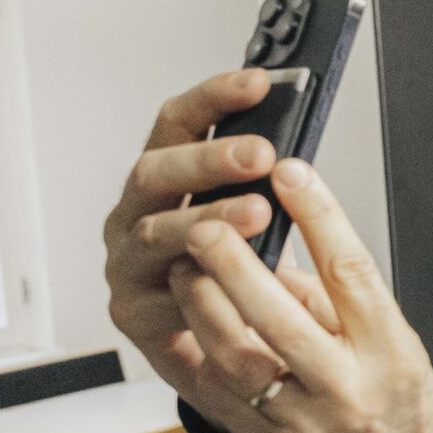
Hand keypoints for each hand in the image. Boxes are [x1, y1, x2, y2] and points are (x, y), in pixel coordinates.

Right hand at [103, 69, 282, 406]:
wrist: (218, 349)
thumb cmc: (236, 268)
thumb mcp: (253, 214)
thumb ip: (263, 180)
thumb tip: (302, 147)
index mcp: (165, 177)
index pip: (178, 123)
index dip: (214, 98)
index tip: (259, 82)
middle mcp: (138, 213)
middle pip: (157, 172)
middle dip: (209, 159)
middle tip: (260, 153)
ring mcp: (129, 262)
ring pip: (157, 233)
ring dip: (208, 218)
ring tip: (257, 214)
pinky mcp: (134, 314)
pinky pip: (161, 298)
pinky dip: (196, 289)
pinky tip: (226, 281)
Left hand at [160, 151, 432, 432]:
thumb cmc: (407, 414)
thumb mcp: (397, 348)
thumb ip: (340, 302)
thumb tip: (286, 247)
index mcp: (390, 353)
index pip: (353, 273)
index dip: (320, 216)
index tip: (292, 173)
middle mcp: (347, 387)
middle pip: (282, 317)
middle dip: (237, 265)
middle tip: (208, 222)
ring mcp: (304, 421)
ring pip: (237, 356)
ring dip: (202, 305)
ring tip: (187, 266)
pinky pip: (217, 394)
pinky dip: (196, 350)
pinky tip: (185, 320)